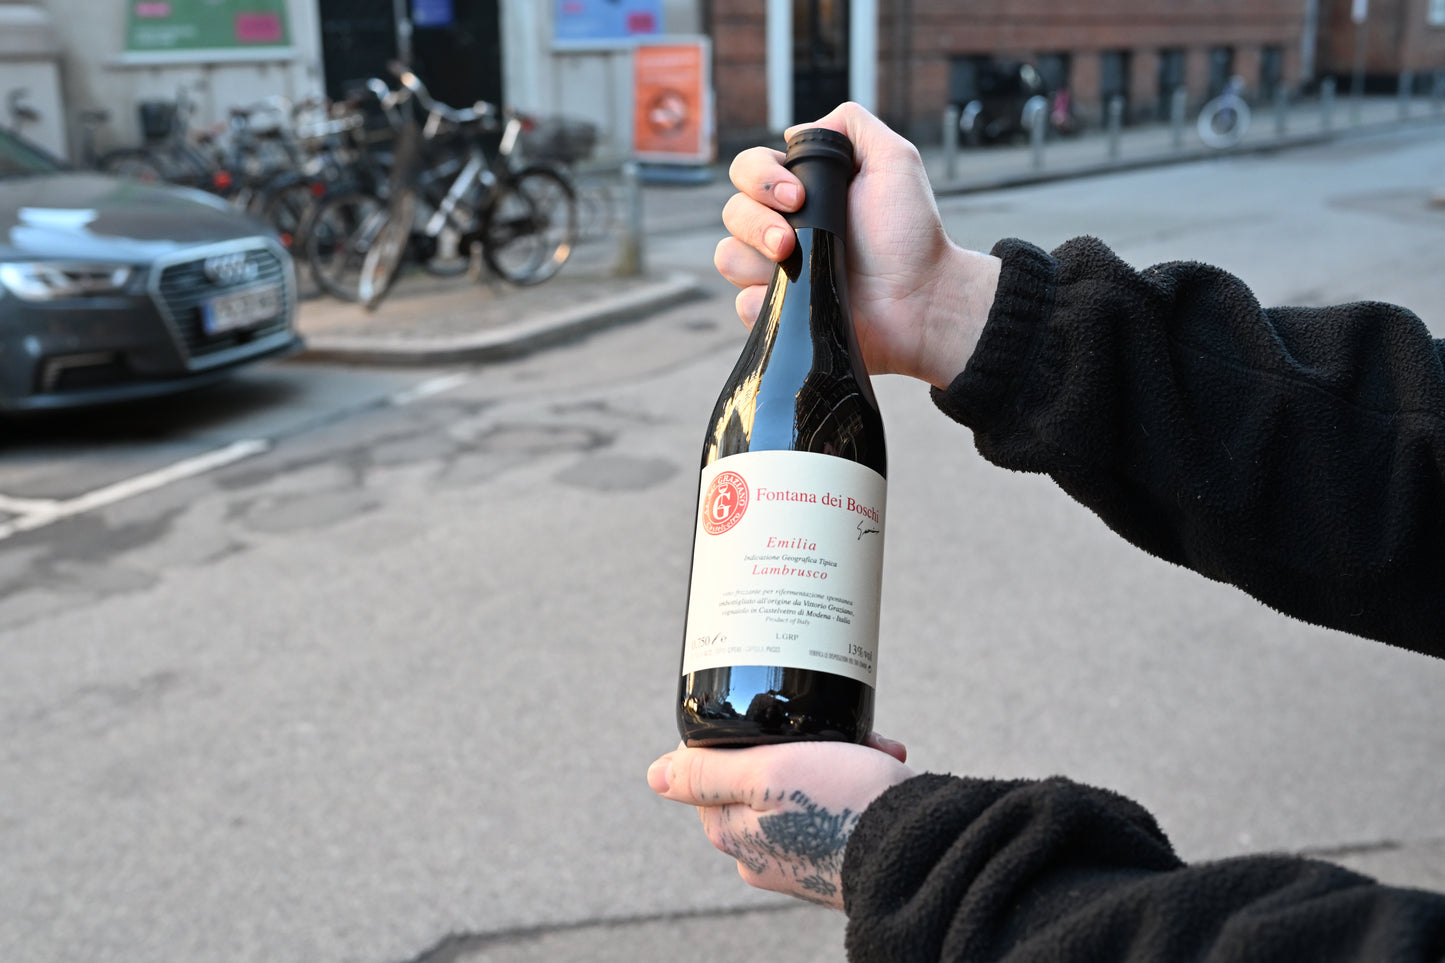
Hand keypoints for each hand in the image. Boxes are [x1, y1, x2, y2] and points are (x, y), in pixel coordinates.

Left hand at [646, 734, 914, 909]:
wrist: (918, 847)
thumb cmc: (843, 807)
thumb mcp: (767, 773)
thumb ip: (706, 774)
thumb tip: (655, 775)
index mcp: (731, 833)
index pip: (710, 770)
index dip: (743, 734)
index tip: (781, 719)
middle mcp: (759, 853)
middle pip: (761, 774)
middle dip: (800, 745)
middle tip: (835, 734)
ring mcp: (797, 858)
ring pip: (802, 785)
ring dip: (834, 757)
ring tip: (865, 749)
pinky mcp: (834, 858)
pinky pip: (833, 806)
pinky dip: (856, 781)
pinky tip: (880, 766)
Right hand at [714, 102, 1000, 389]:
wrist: (921, 299)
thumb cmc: (911, 236)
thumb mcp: (893, 160)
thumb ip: (852, 125)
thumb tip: (794, 129)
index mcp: (803, 192)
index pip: (749, 169)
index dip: (762, 178)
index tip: (799, 196)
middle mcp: (784, 228)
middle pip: (732, 212)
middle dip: (755, 221)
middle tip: (791, 239)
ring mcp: (778, 272)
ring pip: (728, 256)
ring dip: (755, 259)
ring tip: (797, 268)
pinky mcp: (778, 313)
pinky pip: (743, 303)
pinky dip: (764, 300)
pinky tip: (797, 301)